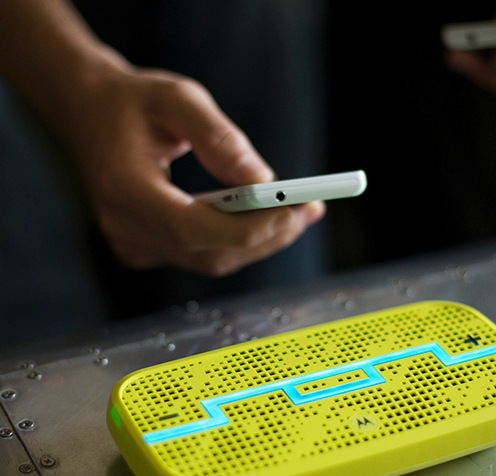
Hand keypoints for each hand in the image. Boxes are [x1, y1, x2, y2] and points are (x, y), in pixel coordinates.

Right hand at [68, 64, 324, 275]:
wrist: (89, 114)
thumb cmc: (134, 102)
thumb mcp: (177, 99)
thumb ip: (219, 139)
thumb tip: (263, 182)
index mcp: (124, 187)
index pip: (193, 229)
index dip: (248, 227)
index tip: (295, 208)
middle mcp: (124, 226)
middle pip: (210, 252)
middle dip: (267, 234)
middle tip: (310, 209)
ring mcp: (133, 244)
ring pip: (211, 260)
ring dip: (260, 240)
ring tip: (300, 212)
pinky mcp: (145, 248)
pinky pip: (202, 256)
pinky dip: (239, 242)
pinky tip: (266, 220)